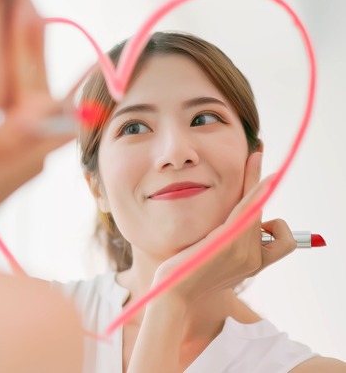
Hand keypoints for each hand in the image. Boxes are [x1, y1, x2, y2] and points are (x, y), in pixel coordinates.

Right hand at [0, 0, 72, 235]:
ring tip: (18, 2)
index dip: (27, 33)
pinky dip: (11, 62)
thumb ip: (13, 137)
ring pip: (29, 76)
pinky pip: (18, 89)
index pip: (32, 72)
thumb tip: (46, 107)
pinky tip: (1, 46)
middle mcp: (37, 131)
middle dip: (30, 26)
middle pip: (37, 68)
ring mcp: (28, 133)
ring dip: (23, 40)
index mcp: (30, 133)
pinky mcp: (17, 136)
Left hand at [155, 151, 296, 302]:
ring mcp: (243, 253)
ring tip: (255, 154)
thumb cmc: (185, 277)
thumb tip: (226, 225)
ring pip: (256, 208)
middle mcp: (254, 260)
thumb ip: (224, 243)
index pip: (276, 234)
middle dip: (261, 183)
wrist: (172, 295)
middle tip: (256, 154)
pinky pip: (246, 212)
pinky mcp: (228, 244)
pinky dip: (254, 192)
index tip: (261, 191)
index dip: (271, 213)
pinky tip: (258, 177)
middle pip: (263, 212)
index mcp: (252, 263)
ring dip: (256, 179)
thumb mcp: (212, 260)